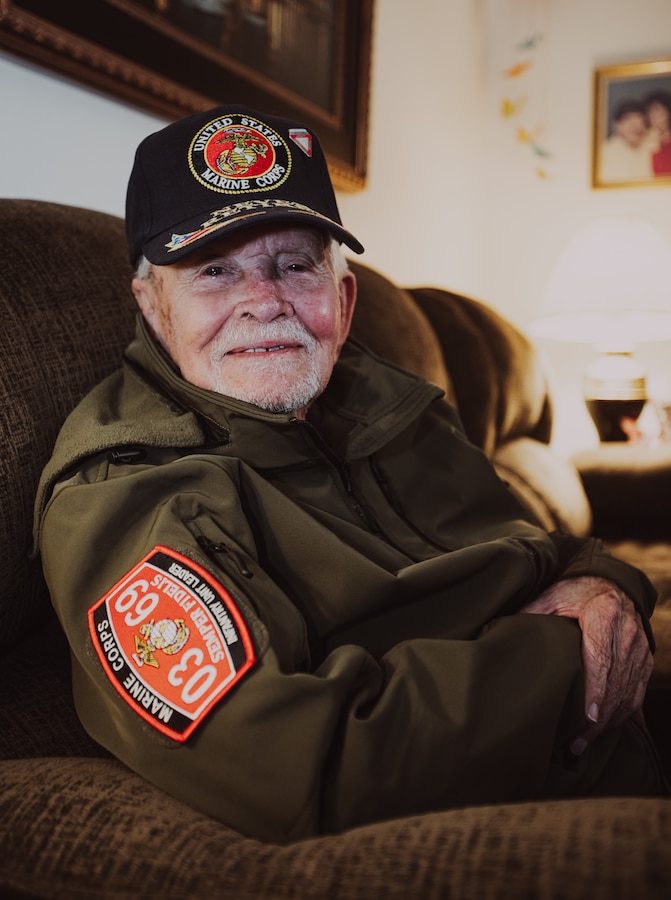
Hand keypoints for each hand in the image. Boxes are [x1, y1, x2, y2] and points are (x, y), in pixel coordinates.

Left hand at [520, 576, 652, 754]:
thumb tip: (503, 630)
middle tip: (577, 743)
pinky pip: (639, 692)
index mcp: (603, 617)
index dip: (597, 691)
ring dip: (611, 721)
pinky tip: (610, 730)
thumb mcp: (554, 596)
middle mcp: (627, 635)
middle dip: (600, 719)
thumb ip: (533, 613)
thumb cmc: (579, 591)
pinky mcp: (644, 659)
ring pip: (630, 693)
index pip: (602, 661)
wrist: (614, 582)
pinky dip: (626, 713)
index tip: (589, 718)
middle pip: (617, 684)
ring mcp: (639, 649)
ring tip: (586, 742)